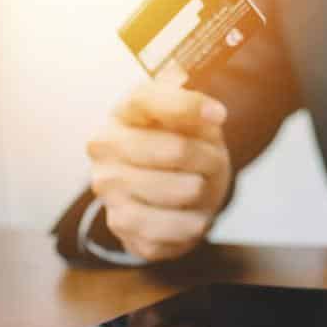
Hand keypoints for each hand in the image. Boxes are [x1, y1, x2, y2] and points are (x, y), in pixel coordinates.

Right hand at [87, 82, 231, 261]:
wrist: (172, 197)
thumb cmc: (183, 148)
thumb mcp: (193, 121)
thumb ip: (196, 108)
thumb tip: (212, 114)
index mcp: (124, 112)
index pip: (149, 99)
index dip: (188, 105)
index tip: (220, 115)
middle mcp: (105, 146)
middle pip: (179, 150)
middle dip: (209, 159)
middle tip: (212, 163)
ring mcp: (108, 187)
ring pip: (184, 191)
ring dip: (205, 192)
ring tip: (198, 188)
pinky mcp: (120, 224)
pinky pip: (174, 227)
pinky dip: (194, 223)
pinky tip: (190, 216)